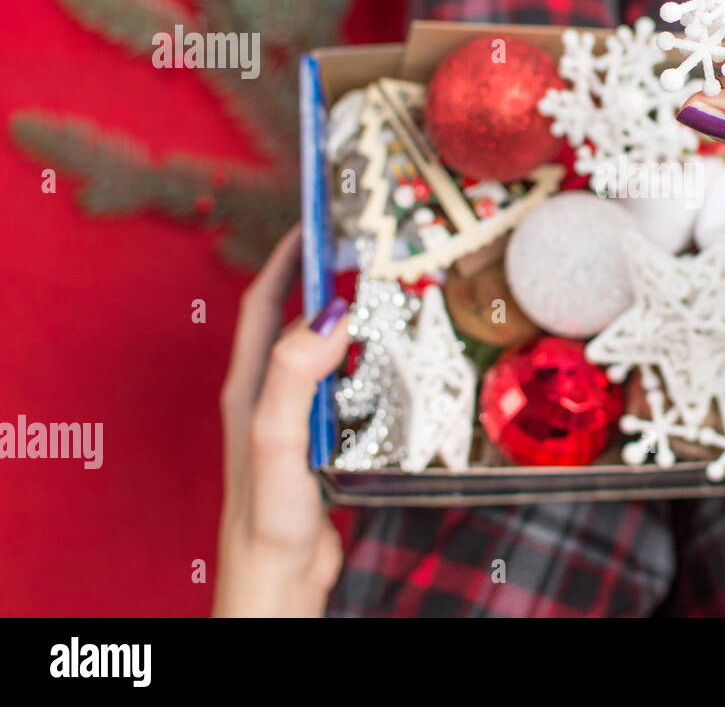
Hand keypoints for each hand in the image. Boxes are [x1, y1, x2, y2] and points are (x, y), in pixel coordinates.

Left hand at [213, 226, 349, 617]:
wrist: (279, 584)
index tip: (316, 223)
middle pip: (294, 323)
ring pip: (322, 356)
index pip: (263, 304)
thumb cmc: (267, 523)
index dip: (286, 259)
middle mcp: (267, 398)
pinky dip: (366, 367)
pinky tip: (393, 369)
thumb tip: (327, 317)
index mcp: (248, 388)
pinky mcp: (320, 445)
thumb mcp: (275, 438)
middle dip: (324, 283)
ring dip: (349, 325)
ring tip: (386, 300)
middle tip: (365, 256)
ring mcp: (294, 422)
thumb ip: (293, 376)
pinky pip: (343, 389)